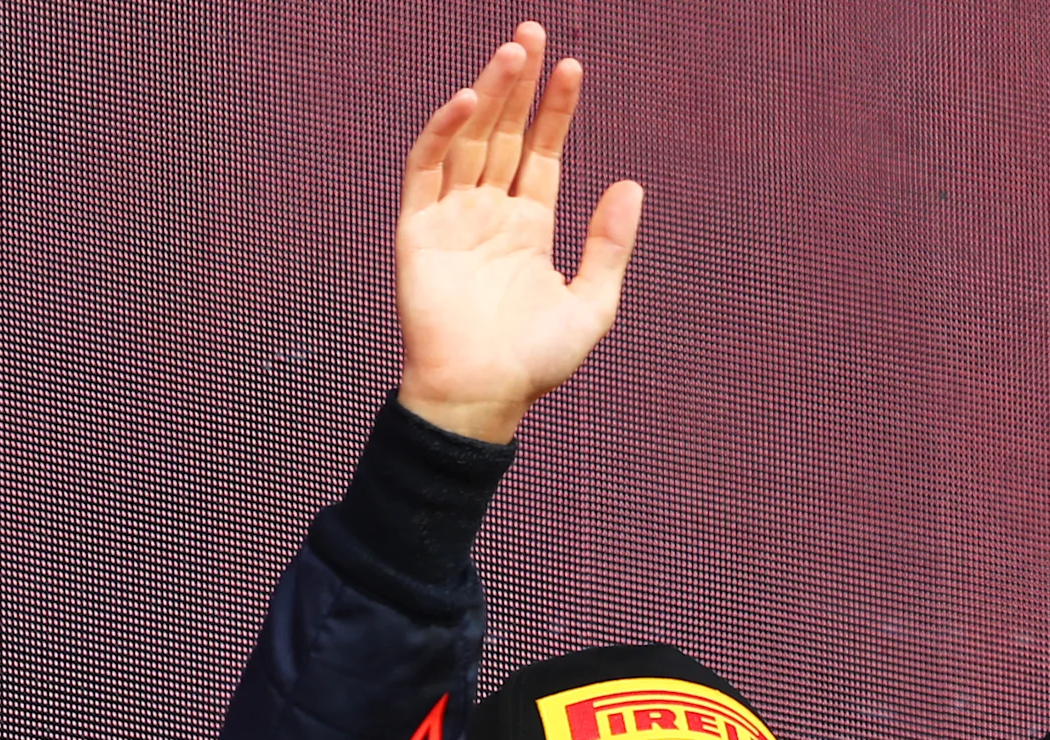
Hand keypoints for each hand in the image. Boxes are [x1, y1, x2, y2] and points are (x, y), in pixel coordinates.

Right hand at [394, 23, 642, 443]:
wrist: (483, 394)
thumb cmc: (536, 360)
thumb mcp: (592, 302)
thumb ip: (610, 244)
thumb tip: (632, 184)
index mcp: (527, 226)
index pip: (541, 152)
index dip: (556, 111)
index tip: (574, 68)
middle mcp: (488, 212)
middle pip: (504, 133)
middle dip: (519, 84)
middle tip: (533, 31)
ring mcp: (451, 216)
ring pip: (468, 138)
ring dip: (488, 93)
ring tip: (513, 50)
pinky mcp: (417, 228)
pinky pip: (427, 168)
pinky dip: (445, 132)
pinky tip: (471, 101)